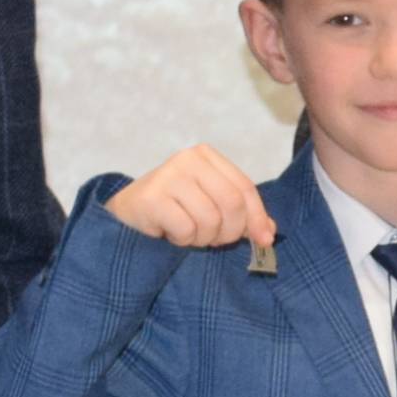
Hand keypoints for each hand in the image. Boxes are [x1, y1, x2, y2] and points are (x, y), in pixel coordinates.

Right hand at [105, 144, 275, 256]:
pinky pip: (186, 229)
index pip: (244, 187)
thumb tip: (269, 233)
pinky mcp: (152, 198)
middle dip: (229, 231)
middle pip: (232, 203)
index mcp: (207, 156)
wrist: (127, 213)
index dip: (257, 217)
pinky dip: (183, 240)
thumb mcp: (211, 205)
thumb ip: (241, 213)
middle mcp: (188, 160)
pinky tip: (171, 233)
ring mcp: (168, 176)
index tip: (264, 240)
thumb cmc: (174, 209)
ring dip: (203, 238)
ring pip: (210, 220)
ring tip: (189, 233)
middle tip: (215, 240)